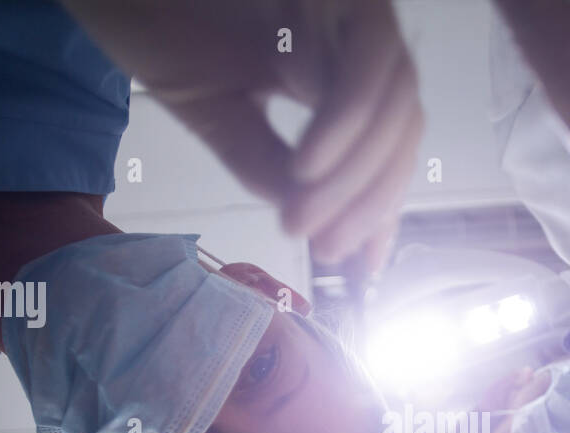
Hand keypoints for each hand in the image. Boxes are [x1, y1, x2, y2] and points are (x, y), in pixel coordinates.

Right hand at [62, 0, 422, 271]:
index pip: (390, 143)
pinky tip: (306, 165)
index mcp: (343, 62)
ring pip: (395, 101)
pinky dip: (347, 120)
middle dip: (368, 200)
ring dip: (354, 173)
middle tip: (323, 250)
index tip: (364, 268)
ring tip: (301, 218)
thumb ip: (274, 171)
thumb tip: (321, 230)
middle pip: (403, 127)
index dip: (383, 205)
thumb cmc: (166, 30)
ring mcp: (353, 7)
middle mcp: (360, 32)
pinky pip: (367, 61)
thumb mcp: (225, 118)